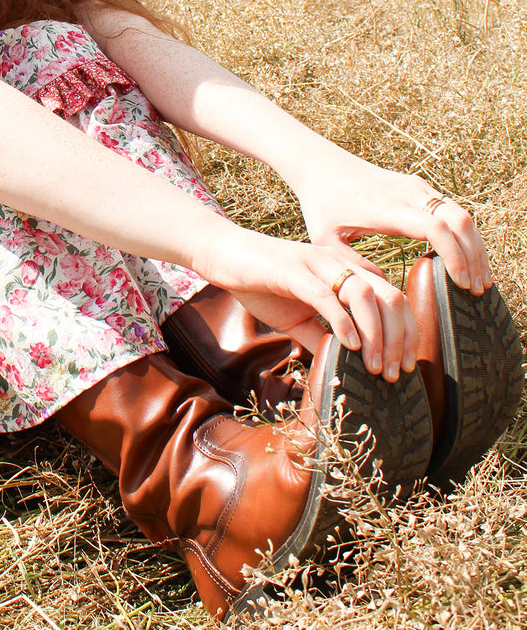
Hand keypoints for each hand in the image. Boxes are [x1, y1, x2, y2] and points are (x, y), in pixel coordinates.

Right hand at [190, 218, 416, 382]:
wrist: (223, 256)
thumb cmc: (261, 284)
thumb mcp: (297, 317)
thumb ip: (322, 336)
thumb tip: (343, 366)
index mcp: (347, 271)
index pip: (393, 299)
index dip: (406, 334)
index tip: (404, 366)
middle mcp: (340, 263)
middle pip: (390, 297)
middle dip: (398, 339)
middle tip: (393, 373)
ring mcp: (318, 264)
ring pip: (365, 296)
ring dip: (376, 335)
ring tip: (373, 366)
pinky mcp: (294, 270)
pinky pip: (327, 296)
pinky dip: (343, 322)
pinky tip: (350, 346)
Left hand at [289, 142, 492, 297]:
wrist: (321, 165)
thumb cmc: (321, 203)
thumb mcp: (326, 240)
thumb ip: (352, 266)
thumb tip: (384, 292)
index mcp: (386, 207)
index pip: (435, 228)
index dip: (455, 256)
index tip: (462, 283)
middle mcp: (407, 192)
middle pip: (460, 220)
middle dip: (475, 256)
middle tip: (478, 289)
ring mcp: (416, 186)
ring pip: (462, 213)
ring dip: (475, 246)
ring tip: (479, 279)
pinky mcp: (419, 186)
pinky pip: (453, 209)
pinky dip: (465, 234)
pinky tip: (466, 259)